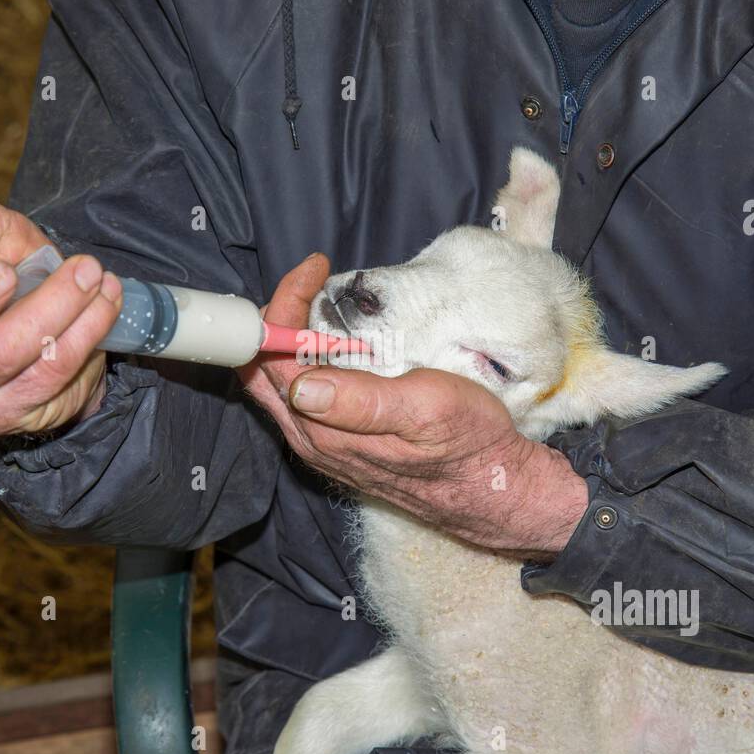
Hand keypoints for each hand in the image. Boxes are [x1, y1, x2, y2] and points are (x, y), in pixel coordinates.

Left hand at [240, 255, 587, 555]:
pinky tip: (339, 337)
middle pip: (262, 369)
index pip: (271, 358)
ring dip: (291, 335)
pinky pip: (305, 392)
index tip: (316, 269)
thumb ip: (360, 403)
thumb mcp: (424, 411)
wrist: (491, 484)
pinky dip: (308, 356)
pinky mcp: (340, 439)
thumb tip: (301, 388)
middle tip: (312, 281)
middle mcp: (311, 438)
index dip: (285, 307)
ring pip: (281, 380)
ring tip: (324, 299)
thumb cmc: (466, 442)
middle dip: (278, 317)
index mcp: (322, 429)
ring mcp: (324, 441)